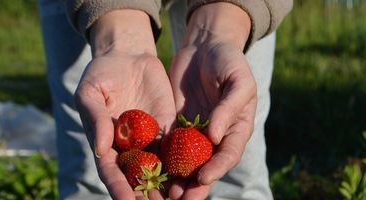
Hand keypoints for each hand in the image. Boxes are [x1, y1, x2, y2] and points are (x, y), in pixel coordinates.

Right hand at [74, 10, 174, 199]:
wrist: (128, 56)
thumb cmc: (102, 74)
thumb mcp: (91, 92)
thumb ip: (95, 120)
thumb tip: (100, 150)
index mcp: (106, 144)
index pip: (112, 172)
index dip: (120, 188)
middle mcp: (129, 148)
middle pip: (138, 178)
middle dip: (147, 195)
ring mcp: (150, 140)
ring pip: (160, 169)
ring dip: (169, 187)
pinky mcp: (168, 129)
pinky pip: (178, 149)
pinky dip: (185, 164)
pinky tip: (195, 175)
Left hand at [168, 3, 254, 198]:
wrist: (205, 45)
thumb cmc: (228, 60)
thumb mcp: (237, 79)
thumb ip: (229, 107)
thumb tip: (214, 137)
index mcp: (237, 127)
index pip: (228, 153)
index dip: (217, 167)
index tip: (202, 177)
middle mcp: (217, 135)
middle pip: (207, 164)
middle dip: (195, 184)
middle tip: (181, 198)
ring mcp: (196, 131)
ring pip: (188, 160)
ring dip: (178, 178)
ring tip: (165, 193)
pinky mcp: (177, 124)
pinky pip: (170, 145)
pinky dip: (164, 159)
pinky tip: (152, 170)